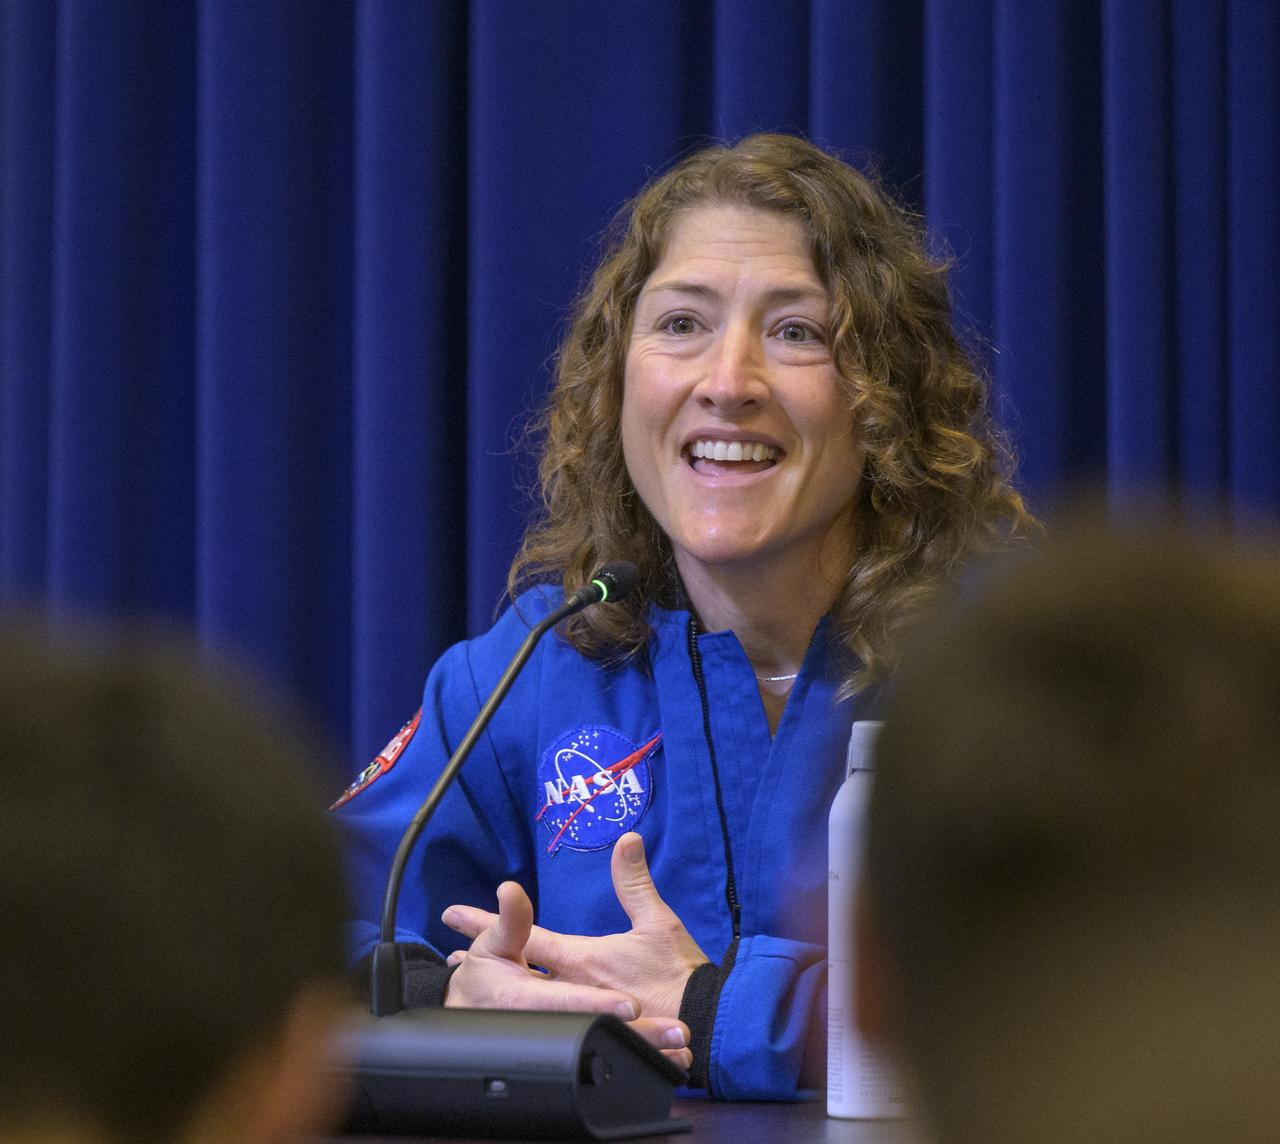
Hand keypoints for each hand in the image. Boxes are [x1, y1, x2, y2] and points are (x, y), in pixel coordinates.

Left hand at [443, 832, 708, 1020]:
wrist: (702, 1023)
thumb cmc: (680, 974)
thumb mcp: (657, 922)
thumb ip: (635, 882)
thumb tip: (626, 840)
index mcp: (581, 958)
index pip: (525, 935)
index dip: (487, 922)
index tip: (452, 914)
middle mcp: (570, 986)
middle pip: (515, 972)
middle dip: (483, 962)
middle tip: (450, 958)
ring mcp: (578, 1013)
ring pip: (528, 1001)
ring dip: (502, 989)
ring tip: (472, 986)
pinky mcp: (592, 1032)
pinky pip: (553, 1024)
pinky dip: (531, 1016)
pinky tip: (520, 1017)